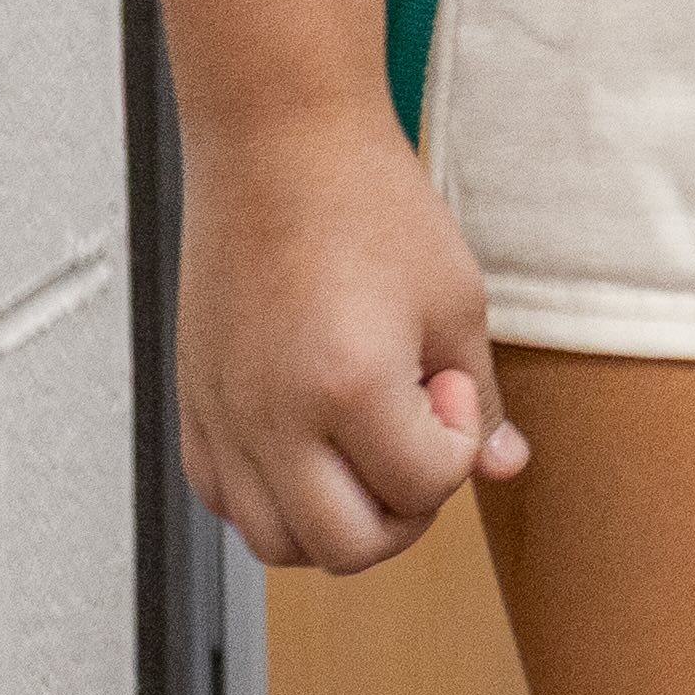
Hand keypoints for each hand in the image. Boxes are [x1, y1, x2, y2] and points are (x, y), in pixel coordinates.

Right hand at [174, 107, 524, 572]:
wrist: (279, 147)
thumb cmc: (368, 205)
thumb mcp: (454, 301)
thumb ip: (478, 399)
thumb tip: (501, 465)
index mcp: (346, 387)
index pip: (422, 488)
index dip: (457, 450)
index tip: (445, 383)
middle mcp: (270, 418)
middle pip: (345, 547)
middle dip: (404, 511)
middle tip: (419, 439)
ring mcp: (222, 418)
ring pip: (276, 541)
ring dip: (337, 517)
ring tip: (366, 443)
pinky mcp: (193, 408)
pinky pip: (225, 501)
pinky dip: (275, 498)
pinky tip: (312, 441)